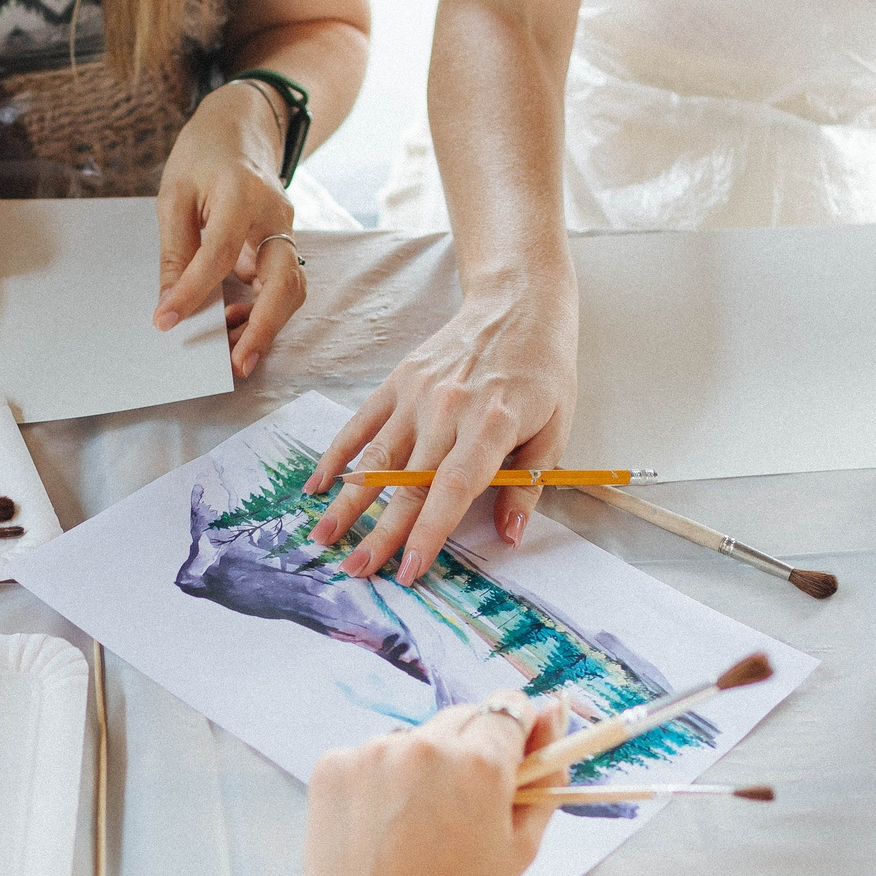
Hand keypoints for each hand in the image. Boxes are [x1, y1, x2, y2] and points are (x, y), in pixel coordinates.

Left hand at [154, 81, 303, 376]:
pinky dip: (262, 311)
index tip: (165, 321)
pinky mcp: (283, 246)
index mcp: (243, 196)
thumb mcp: (175, 194)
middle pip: (283, 281)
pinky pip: (281, 286)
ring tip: (233, 352)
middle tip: (237, 363)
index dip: (192, 292)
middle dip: (263, 327)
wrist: (241, 129)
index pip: (219, 255)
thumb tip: (172, 301)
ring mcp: (286, 232)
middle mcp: (276, 217)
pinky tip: (234, 322)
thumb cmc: (204, 156)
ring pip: (291, 289)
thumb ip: (177, 250)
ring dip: (266, 325)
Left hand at [299, 694, 568, 875]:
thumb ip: (545, 775)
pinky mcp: (332, 766)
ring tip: (414, 826)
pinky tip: (379, 825)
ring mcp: (371, 752)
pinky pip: (369, 757)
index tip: (510, 755)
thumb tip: (553, 716)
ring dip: (420, 766)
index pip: (510, 706)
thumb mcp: (522, 845)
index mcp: (479, 762)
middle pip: (462, 719)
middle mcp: (424, 745)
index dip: (517, 731)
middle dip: (470, 750)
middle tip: (461, 805)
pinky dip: (377, 781)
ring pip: (413, 739)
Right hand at [303, 284, 579, 581]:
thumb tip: (509, 535)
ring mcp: (417, 395)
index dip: (429, 532)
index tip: (409, 569)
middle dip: (380, 533)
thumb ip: (529, 483)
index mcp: (492, 424)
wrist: (517, 304)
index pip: (454, 488)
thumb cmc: (541, 370)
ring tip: (324, 538)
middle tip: (356, 571)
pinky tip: (317, 485)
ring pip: (376, 459)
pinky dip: (336, 455)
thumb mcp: (557, 426)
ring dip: (347, 503)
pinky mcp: (398, 381)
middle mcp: (448, 410)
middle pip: (408, 483)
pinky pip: (361, 424)